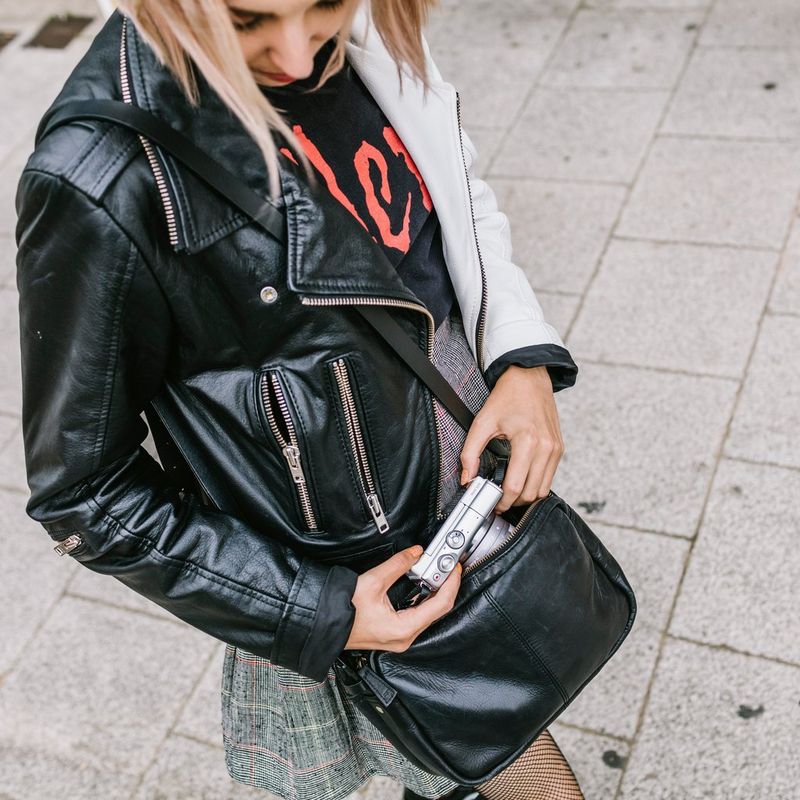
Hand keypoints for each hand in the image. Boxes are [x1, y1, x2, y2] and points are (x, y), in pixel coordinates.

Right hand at [343, 545, 461, 651]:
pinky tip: (422, 586)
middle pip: (437, 610)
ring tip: (436, 572)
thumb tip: (415, 553)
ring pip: (428, 614)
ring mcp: (400, 638)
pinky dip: (423, 600)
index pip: (440, 605)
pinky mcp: (394, 634)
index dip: (451, 583)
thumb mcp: (373, 581)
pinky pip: (417, 616)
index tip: (454, 568)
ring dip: (434, 592)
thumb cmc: (342, 611)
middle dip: (444, 586)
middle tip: (446, 566)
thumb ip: (398, 564)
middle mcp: (405, 637)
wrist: (324, 624)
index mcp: (404, 628)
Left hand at [460, 365, 563, 512]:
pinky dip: (536, 484)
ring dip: (526, 496)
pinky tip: (521, 480)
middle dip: (514, 502)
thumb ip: (470, 453)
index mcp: (528, 441)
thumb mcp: (482, 422)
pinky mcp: (559, 449)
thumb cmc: (507, 397)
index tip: (492, 504)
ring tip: (509, 492)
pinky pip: (549, 477)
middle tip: (497, 500)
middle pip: (532, 493)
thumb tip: (466, 479)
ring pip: (544, 490)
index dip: (502, 501)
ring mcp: (556, 449)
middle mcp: (546, 448)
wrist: (529, 377)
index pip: (516, 486)